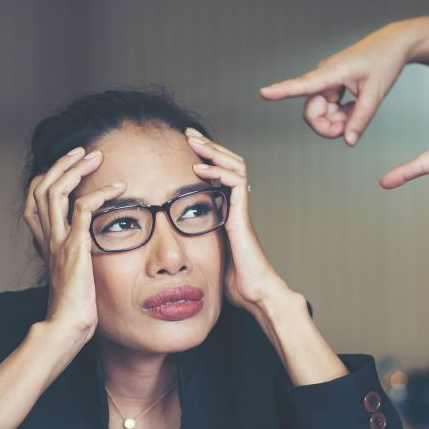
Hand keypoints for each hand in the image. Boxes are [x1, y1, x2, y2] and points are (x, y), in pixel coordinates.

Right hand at [22, 147, 125, 342]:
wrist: (65, 328)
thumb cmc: (73, 310)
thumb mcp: (73, 277)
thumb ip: (77, 259)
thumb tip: (93, 251)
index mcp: (46, 243)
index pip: (35, 200)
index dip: (48, 178)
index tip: (69, 166)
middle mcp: (47, 238)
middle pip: (41, 188)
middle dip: (61, 164)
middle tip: (85, 152)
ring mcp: (58, 242)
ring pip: (55, 191)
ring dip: (76, 169)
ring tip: (97, 158)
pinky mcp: (74, 249)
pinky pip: (83, 210)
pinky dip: (100, 194)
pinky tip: (118, 189)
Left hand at [184, 129, 294, 314]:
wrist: (255, 294)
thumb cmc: (235, 281)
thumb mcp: (209, 255)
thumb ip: (198, 242)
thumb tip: (172, 243)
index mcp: (230, 211)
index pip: (222, 174)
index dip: (207, 158)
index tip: (188, 147)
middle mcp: (238, 206)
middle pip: (229, 164)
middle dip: (209, 146)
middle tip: (190, 134)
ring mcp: (242, 210)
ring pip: (234, 167)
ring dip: (213, 152)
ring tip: (194, 141)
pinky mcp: (242, 217)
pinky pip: (235, 185)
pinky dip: (218, 173)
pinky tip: (199, 170)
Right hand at [259, 23, 413, 145]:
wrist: (393, 44)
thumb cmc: (384, 62)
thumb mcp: (376, 93)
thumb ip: (361, 119)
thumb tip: (348, 141)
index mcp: (332, 72)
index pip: (302, 85)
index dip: (282, 91)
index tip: (264, 93)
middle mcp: (324, 76)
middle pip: (313, 112)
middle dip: (329, 125)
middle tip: (351, 129)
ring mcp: (327, 82)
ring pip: (322, 112)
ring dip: (339, 120)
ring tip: (359, 110)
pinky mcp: (332, 85)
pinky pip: (330, 108)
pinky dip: (342, 113)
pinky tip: (356, 106)